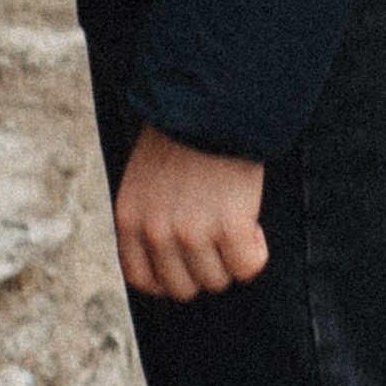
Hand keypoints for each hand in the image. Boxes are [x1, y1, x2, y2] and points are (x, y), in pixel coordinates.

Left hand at [113, 124, 267, 299]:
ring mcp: (192, 232)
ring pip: (217, 280)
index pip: (142, 280)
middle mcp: (156, 231)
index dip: (169, 277)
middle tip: (216, 236)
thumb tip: (172, 259)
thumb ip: (150, 217)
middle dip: (203, 267)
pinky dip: (255, 250)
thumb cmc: (183, 132)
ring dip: (230, 256)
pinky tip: (252, 223)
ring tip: (233, 219)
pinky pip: (248, 266)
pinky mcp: (229, 226)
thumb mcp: (145, 176)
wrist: (211, 98)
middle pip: (183, 288)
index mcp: (129, 218)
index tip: (188, 261)